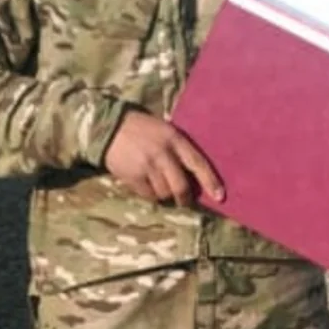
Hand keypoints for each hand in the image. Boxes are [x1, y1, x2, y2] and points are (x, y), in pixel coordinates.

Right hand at [104, 109, 224, 206]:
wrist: (108, 126)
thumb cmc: (142, 128)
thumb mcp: (165, 130)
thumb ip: (178, 149)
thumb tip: (194, 177)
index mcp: (174, 138)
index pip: (198, 163)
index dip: (210, 181)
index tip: (220, 196)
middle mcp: (163, 153)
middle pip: (181, 186)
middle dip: (185, 199)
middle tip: (184, 202)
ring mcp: (147, 166)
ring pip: (164, 193)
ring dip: (165, 195)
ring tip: (159, 186)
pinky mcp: (133, 176)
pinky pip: (148, 195)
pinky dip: (150, 195)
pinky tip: (146, 185)